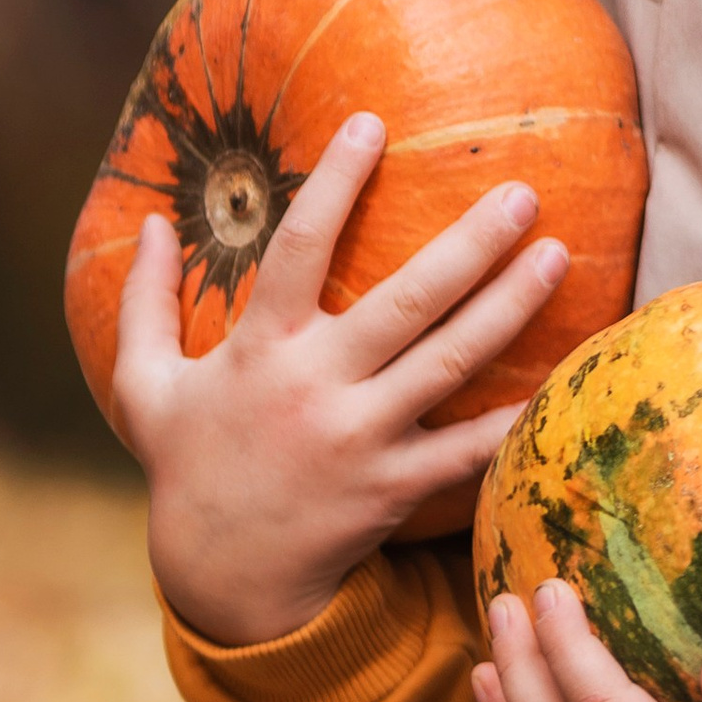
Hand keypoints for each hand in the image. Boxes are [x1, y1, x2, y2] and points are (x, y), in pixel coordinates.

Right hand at [115, 109, 566, 647]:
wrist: (221, 577)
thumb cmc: (187, 465)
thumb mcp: (144, 386)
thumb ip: (141, 303)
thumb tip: (147, 223)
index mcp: (259, 349)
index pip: (297, 248)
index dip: (334, 183)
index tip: (372, 123)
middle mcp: (315, 388)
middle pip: (407, 302)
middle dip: (470, 243)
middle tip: (524, 191)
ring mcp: (360, 440)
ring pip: (448, 362)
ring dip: (510, 307)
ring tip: (558, 254)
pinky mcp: (393, 488)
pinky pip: (464, 450)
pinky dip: (511, 418)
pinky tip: (559, 378)